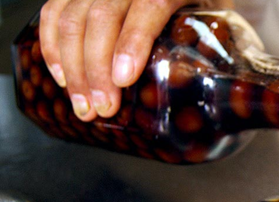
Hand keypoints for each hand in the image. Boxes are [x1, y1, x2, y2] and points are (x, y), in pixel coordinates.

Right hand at [39, 0, 232, 121]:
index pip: (149, 5)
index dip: (132, 42)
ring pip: (72, 17)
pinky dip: (52, 45)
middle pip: (103, 16)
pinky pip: (55, 11)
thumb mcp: (217, 12)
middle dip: (97, 68)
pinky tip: (61, 76)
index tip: (123, 79)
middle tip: (102, 108)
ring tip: (83, 104)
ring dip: (72, 66)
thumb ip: (214, 38)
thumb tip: (221, 92)